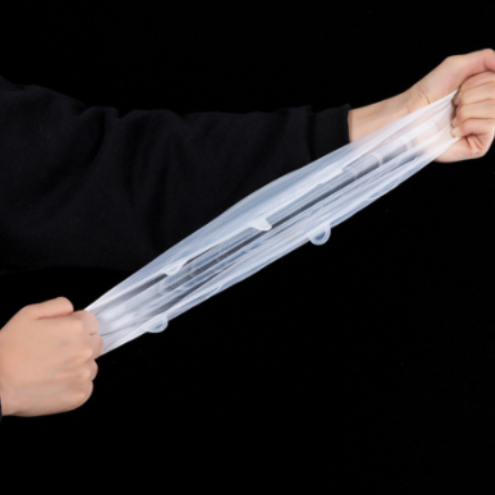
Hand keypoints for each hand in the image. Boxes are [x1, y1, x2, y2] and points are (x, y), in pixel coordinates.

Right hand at [0, 297, 102, 416]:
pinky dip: (74, 384)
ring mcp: (84, 374)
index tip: (65, 333)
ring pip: (92, 364)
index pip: (92, 321)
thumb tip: (72, 309)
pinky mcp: (81, 394)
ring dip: (79, 365)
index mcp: (76, 328)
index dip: (77, 325)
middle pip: (96, 342)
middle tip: (58, 351)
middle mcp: (85, 350)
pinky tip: (55, 381)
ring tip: (54, 367)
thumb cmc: (9, 351)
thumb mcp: (29, 313)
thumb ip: (58, 305)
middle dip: (82, 343)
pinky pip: (87, 385)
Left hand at [406, 48, 494, 161]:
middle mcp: (489, 111)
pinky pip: (488, 127)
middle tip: (454, 104)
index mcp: (488, 93)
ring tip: (453, 117)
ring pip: (494, 110)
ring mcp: (486, 129)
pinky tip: (453, 130)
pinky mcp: (480, 146)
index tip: (459, 89)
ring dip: (466, 110)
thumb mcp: (458, 65)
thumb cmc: (431, 92)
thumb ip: (487, 58)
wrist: (412, 114)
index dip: (476, 82)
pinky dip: (466, 125)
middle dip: (470, 96)